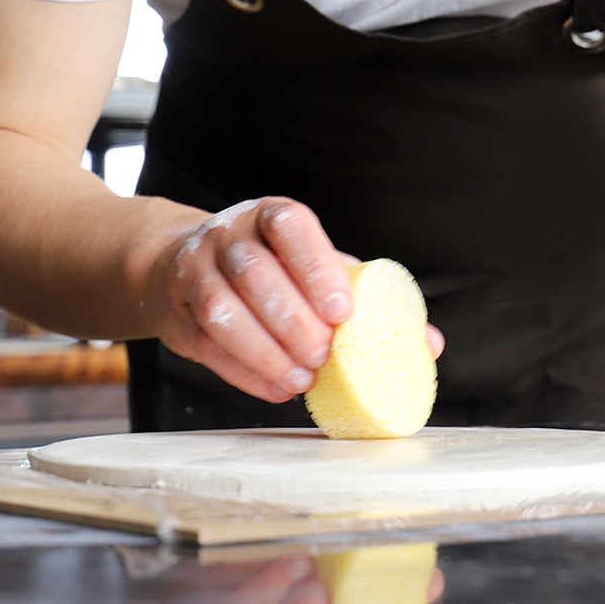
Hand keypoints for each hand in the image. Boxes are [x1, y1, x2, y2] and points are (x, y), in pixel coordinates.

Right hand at [150, 196, 443, 402]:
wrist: (185, 265)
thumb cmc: (273, 270)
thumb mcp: (317, 268)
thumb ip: (368, 298)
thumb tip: (429, 341)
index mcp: (272, 216)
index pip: (290, 227)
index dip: (316, 268)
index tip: (343, 312)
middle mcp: (229, 234)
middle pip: (254, 273)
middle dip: (291, 320)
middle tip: (323, 356)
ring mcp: (195, 268)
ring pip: (221, 308)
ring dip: (264, 349)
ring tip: (301, 379)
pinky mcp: (175, 309)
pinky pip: (206, 343)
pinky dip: (242, 371)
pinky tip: (275, 387)